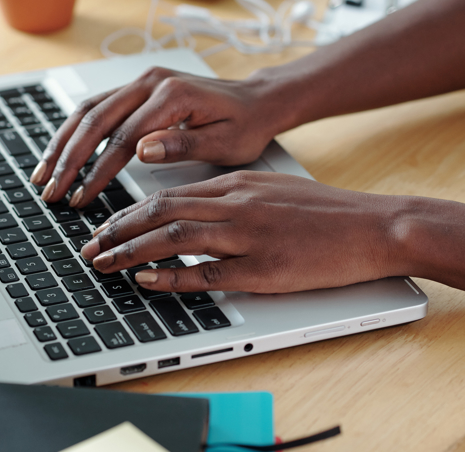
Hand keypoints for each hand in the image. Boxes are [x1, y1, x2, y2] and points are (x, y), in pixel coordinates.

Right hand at [30, 67, 283, 207]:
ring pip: (88, 110)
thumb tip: (141, 150)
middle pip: (95, 120)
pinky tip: (60, 153)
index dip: (98, 172)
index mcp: (172, 96)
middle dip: (68, 160)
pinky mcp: (138, 89)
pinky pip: (97, 107)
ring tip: (42, 175)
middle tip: (50, 191)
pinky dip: (74, 131)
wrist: (257, 101)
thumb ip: (183, 146)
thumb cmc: (246, 125)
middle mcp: (151, 83)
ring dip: (62, 143)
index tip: (82, 197)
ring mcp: (141, 83)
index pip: (123, 138)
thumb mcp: (225, 142)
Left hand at [79, 171, 401, 292]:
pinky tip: (147, 279)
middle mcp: (236, 204)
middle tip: (90, 247)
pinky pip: (207, 272)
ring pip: (175, 236)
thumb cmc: (325, 213)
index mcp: (236, 185)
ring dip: (132, 250)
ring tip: (104, 262)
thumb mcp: (270, 190)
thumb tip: (190, 214)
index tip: (105, 227)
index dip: (128, 213)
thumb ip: (229, 199)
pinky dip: (172, 275)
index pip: (168, 195)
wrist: (374, 226)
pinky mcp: (264, 267)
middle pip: (161, 211)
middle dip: (118, 230)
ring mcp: (249, 235)